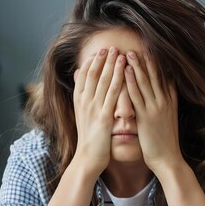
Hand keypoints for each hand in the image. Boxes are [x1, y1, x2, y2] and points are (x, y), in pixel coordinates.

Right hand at [72, 47, 125, 174]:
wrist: (87, 159)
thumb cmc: (88, 139)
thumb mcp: (82, 117)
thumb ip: (83, 99)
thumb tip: (80, 82)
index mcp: (79, 101)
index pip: (84, 76)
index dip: (92, 63)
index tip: (99, 52)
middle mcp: (84, 102)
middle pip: (93, 75)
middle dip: (102, 60)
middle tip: (110, 46)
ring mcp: (93, 108)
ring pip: (103, 81)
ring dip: (111, 65)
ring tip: (118, 52)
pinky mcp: (103, 116)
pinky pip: (112, 94)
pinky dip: (118, 80)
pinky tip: (125, 71)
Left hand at [124, 51, 183, 173]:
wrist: (168, 159)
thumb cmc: (165, 142)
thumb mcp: (167, 120)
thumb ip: (163, 106)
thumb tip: (158, 97)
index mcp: (171, 102)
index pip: (165, 77)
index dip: (157, 64)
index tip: (150, 50)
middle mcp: (165, 102)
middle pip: (155, 76)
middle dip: (146, 60)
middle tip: (137, 46)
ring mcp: (156, 108)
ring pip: (146, 82)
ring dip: (137, 66)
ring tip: (128, 53)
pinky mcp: (147, 117)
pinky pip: (138, 95)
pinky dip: (132, 81)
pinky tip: (126, 71)